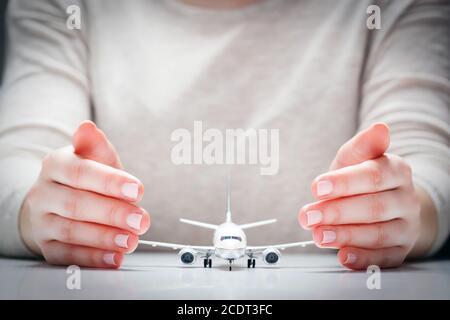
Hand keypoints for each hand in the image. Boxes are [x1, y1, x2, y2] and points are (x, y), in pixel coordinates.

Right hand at [19, 121, 150, 267]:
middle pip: (77, 204)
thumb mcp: (95, 159)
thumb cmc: (85, 179)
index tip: (138, 189)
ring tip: (131, 240)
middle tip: (142, 220)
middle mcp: (44, 193)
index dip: (110, 182)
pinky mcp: (46, 246)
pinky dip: (93, 258)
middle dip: (113, 214)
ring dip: (105, 238)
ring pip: (71, 231)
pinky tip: (115, 258)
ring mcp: (42, 221)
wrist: (56, 202)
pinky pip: (67, 255)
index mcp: (56, 165)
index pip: (81, 173)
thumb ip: (97, 147)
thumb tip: (87, 127)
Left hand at [298, 123, 424, 269]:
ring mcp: (406, 226)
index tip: (316, 187)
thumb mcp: (355, 160)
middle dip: (336, 212)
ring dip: (345, 236)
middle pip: (374, 207)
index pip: (373, 176)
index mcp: (396, 170)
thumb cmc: (362, 180)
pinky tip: (343, 257)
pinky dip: (363, 259)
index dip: (344, 183)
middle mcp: (406, 199)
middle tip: (307, 216)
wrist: (386, 203)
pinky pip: (384, 258)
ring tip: (318, 235)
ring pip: (378, 234)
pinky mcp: (400, 250)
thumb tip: (379, 128)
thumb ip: (361, 147)